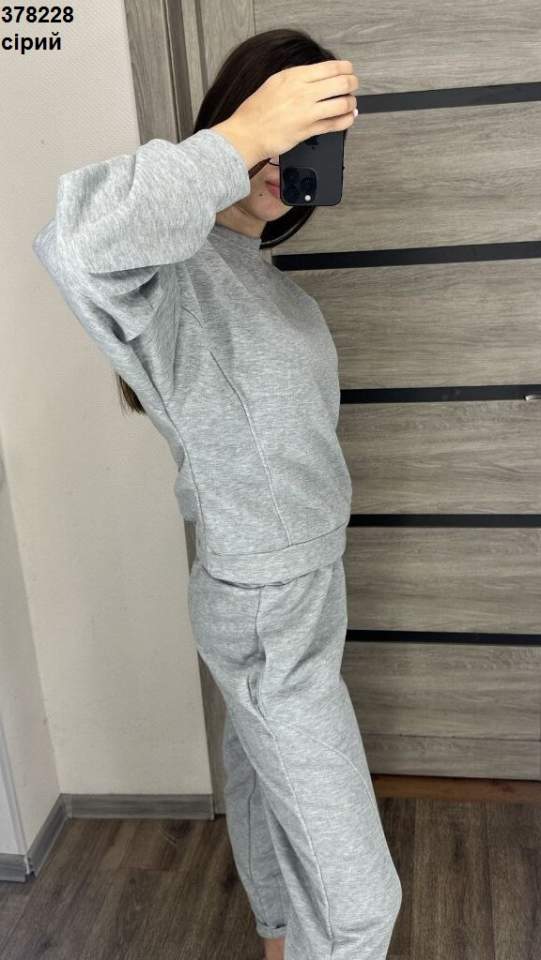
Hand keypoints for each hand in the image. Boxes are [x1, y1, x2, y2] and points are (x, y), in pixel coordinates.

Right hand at [211, 59, 358, 169]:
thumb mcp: (275, 83)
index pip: (330, 67)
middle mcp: (303, 92)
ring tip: (350, 103)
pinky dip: (346, 120)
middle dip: (352, 84)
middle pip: (341, 83)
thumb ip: (296, 79)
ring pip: (342, 103)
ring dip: (350, 103)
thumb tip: (316, 78)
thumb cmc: (256, 111)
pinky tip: (348, 118)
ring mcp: (307, 112)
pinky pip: (335, 124)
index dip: (345, 68)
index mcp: (294, 76)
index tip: (349, 71)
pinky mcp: (309, 130)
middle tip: (353, 86)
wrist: (247, 133)